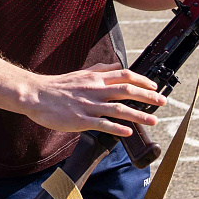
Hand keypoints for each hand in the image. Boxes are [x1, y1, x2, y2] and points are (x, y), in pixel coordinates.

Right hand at [21, 63, 166, 135]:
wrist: (36, 95)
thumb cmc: (58, 86)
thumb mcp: (81, 73)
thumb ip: (100, 70)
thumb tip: (116, 65)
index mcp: (96, 79)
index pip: (124, 76)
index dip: (142, 80)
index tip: (155, 86)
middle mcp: (95, 90)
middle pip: (126, 90)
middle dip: (147, 96)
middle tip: (162, 102)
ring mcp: (88, 105)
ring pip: (118, 108)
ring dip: (138, 115)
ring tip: (152, 121)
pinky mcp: (80, 119)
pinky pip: (101, 124)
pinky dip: (116, 128)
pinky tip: (128, 132)